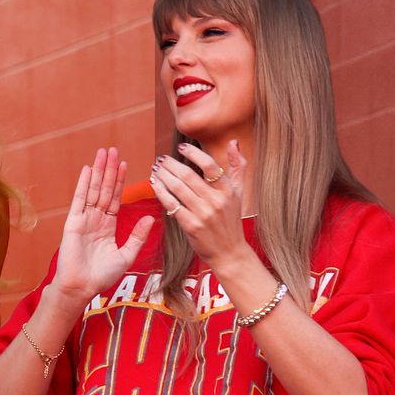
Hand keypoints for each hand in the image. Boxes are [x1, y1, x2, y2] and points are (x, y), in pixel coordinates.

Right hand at [50, 147, 154, 304]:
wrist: (82, 287)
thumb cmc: (102, 276)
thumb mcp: (127, 254)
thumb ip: (138, 235)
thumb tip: (151, 217)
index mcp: (108, 227)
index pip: (115, 198)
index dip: (119, 181)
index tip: (125, 164)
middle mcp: (96, 220)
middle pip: (104, 189)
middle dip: (109, 170)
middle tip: (113, 150)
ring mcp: (84, 220)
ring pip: (93, 190)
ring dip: (98, 171)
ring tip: (103, 153)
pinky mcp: (73, 223)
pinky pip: (79, 200)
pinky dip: (83, 184)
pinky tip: (87, 170)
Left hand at [148, 141, 250, 267]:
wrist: (229, 252)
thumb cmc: (231, 221)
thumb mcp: (239, 193)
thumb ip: (237, 166)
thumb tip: (233, 142)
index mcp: (228, 191)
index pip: (210, 166)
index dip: (193, 153)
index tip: (181, 147)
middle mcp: (216, 201)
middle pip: (188, 176)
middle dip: (171, 164)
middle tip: (161, 159)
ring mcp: (203, 214)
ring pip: (178, 189)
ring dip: (163, 176)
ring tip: (156, 169)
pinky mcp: (191, 226)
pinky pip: (172, 205)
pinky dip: (161, 193)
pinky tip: (155, 185)